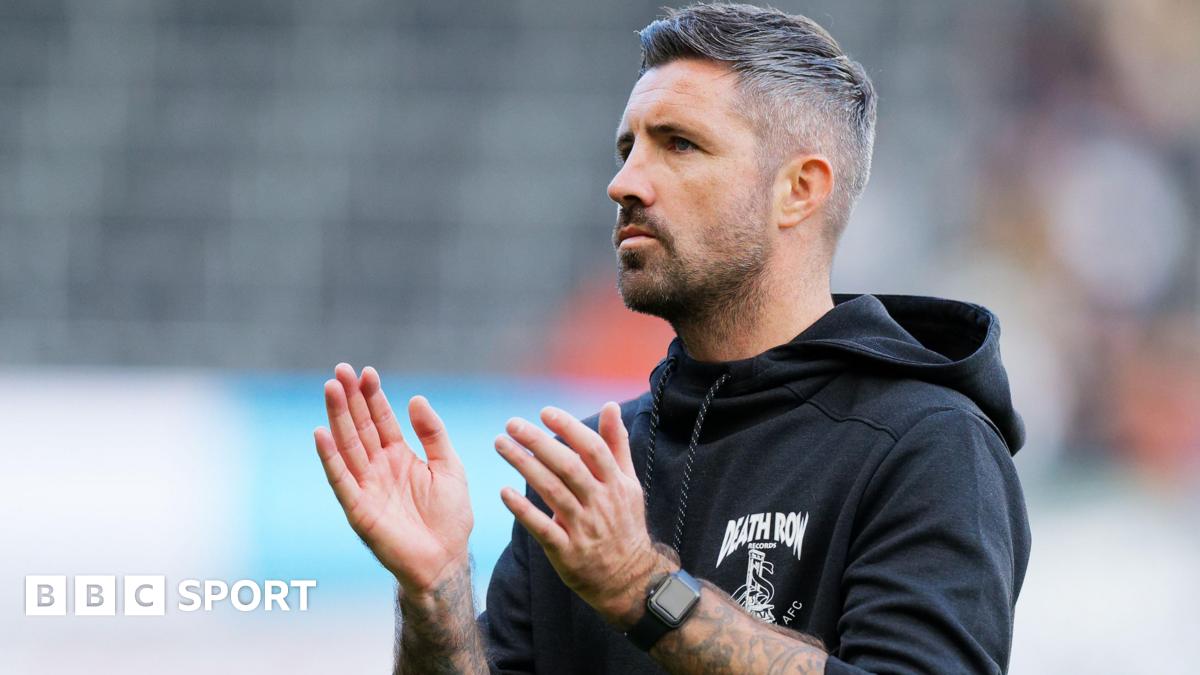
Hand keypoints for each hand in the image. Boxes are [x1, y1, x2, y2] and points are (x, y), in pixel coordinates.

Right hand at [315, 363, 472, 595]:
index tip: (367, 372)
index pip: (382, 420)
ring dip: (337, 417)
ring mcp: (366, 486)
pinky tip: (321, 434)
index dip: (373, 396)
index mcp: (400, 456)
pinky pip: (341, 479)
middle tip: (340, 370)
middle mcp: (379, 467)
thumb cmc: (450, 517)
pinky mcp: (358, 508)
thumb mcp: (449, 467)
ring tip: (331, 389)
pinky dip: (330, 458)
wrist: (446, 559)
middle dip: (351, 399)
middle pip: (360, 427)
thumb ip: (433, 434)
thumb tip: (416, 398)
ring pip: (348, 446)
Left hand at [494, 402, 674, 627]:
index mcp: (615, 484)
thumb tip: (610, 406)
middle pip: (568, 466)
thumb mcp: (628, 483)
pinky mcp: (566, 551)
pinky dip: (523, 509)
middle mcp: (600, 503)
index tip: (545, 412)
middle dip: (539, 442)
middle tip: (512, 424)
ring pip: (552, 491)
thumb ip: (616, 444)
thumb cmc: (624, 523)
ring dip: (524, 466)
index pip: (592, 449)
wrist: (628, 578)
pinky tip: (504, 492)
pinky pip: (542, 527)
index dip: (569, 428)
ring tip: (501, 445)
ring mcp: (583, 528)